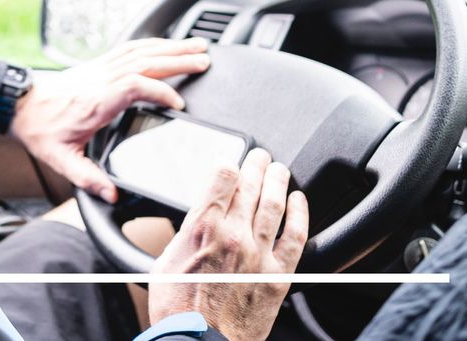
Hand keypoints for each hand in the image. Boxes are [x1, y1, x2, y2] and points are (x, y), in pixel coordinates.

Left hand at [9, 37, 209, 201]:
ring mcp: (100, 68)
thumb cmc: (39, 129)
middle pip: (144, 61)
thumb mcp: (60, 160)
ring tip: (198, 46)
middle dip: (177, 59)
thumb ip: (87, 178)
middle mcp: (101, 79)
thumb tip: (111, 195)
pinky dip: (153, 44)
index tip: (178, 104)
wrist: (18, 104)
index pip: (133, 86)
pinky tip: (169, 44)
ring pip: (140, 51)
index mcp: (95, 102)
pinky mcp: (99, 64)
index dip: (159, 91)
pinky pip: (130, 48)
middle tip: (204, 60)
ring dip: (171, 47)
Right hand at [148, 148, 308, 340]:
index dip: (230, 164)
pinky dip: (300, 214)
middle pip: (251, 185)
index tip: (232, 163)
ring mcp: (259, 254)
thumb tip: (197, 221)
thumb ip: (186, 234)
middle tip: (260, 157)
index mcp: (203, 227)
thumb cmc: (178, 309)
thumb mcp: (166, 260)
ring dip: (278, 180)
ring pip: (274, 204)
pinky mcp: (278, 275)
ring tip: (279, 169)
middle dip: (256, 165)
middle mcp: (233, 235)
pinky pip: (296, 236)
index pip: (224, 176)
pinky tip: (299, 201)